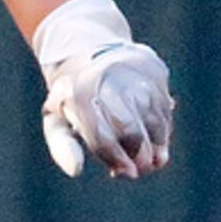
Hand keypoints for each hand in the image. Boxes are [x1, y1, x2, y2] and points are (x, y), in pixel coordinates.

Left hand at [31, 0, 173, 178]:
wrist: (89, 47)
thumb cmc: (72, 95)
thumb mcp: (56, 117)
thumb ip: (62, 145)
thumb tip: (76, 171)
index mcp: (80, 95)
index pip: (102, 136)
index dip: (116, 159)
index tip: (126, 173)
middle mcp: (109, 81)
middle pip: (131, 130)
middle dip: (139, 155)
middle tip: (140, 170)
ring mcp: (134, 73)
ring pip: (154, 119)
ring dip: (157, 146)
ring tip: (154, 162)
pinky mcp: (153, 69)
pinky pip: (164, 106)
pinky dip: (163, 128)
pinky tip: (157, 141)